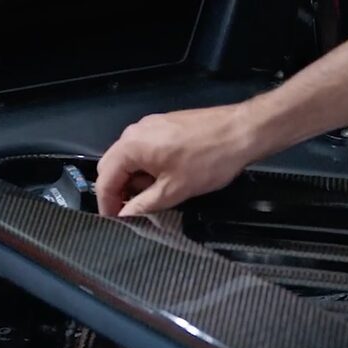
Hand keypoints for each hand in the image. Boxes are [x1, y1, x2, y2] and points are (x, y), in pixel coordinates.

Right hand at [95, 104, 260, 216]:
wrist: (242, 131)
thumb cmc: (209, 160)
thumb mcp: (173, 190)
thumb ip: (143, 205)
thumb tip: (125, 215)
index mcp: (131, 145)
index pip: (104, 179)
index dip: (107, 204)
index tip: (116, 222)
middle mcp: (135, 131)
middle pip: (113, 166)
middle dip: (120, 191)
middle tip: (134, 211)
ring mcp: (151, 125)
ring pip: (131, 158)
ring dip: (136, 179)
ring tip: (155, 196)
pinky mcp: (166, 125)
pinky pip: (146, 149)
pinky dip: (148, 167)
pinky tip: (166, 179)